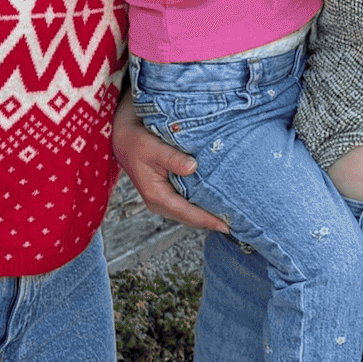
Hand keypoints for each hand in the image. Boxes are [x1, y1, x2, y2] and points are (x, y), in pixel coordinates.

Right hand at [112, 92, 228, 233]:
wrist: (124, 137)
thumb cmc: (136, 141)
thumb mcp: (153, 147)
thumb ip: (172, 158)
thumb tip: (192, 167)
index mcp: (156, 196)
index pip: (187, 213)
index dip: (208, 220)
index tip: (228, 225)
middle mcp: (160, 202)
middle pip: (191, 219)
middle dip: (212, 222)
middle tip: (239, 223)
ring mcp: (164, 200)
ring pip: (190, 214)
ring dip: (208, 215)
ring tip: (232, 216)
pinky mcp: (168, 193)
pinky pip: (188, 205)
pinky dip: (202, 206)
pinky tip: (218, 202)